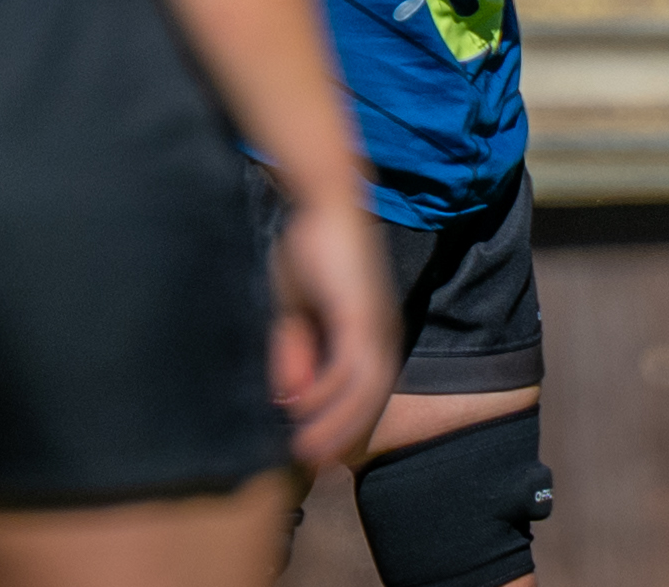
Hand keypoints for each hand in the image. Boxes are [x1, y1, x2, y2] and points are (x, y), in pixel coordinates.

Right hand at [270, 183, 399, 468]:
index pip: (363, 396)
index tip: (313, 454)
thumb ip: (294, 353)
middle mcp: (380, 336)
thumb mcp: (295, 314)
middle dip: (341, 435)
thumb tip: (289, 399)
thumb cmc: (308, 253)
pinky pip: (351, 365)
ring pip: (364, 391)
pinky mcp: (360, 313)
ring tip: (306, 450)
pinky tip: (302, 407)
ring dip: (335, 423)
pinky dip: (329, 392)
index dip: (340, 427)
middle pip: (369, 402)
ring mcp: (374, 325)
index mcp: (368, 337)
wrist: (323, 203)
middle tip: (312, 465)